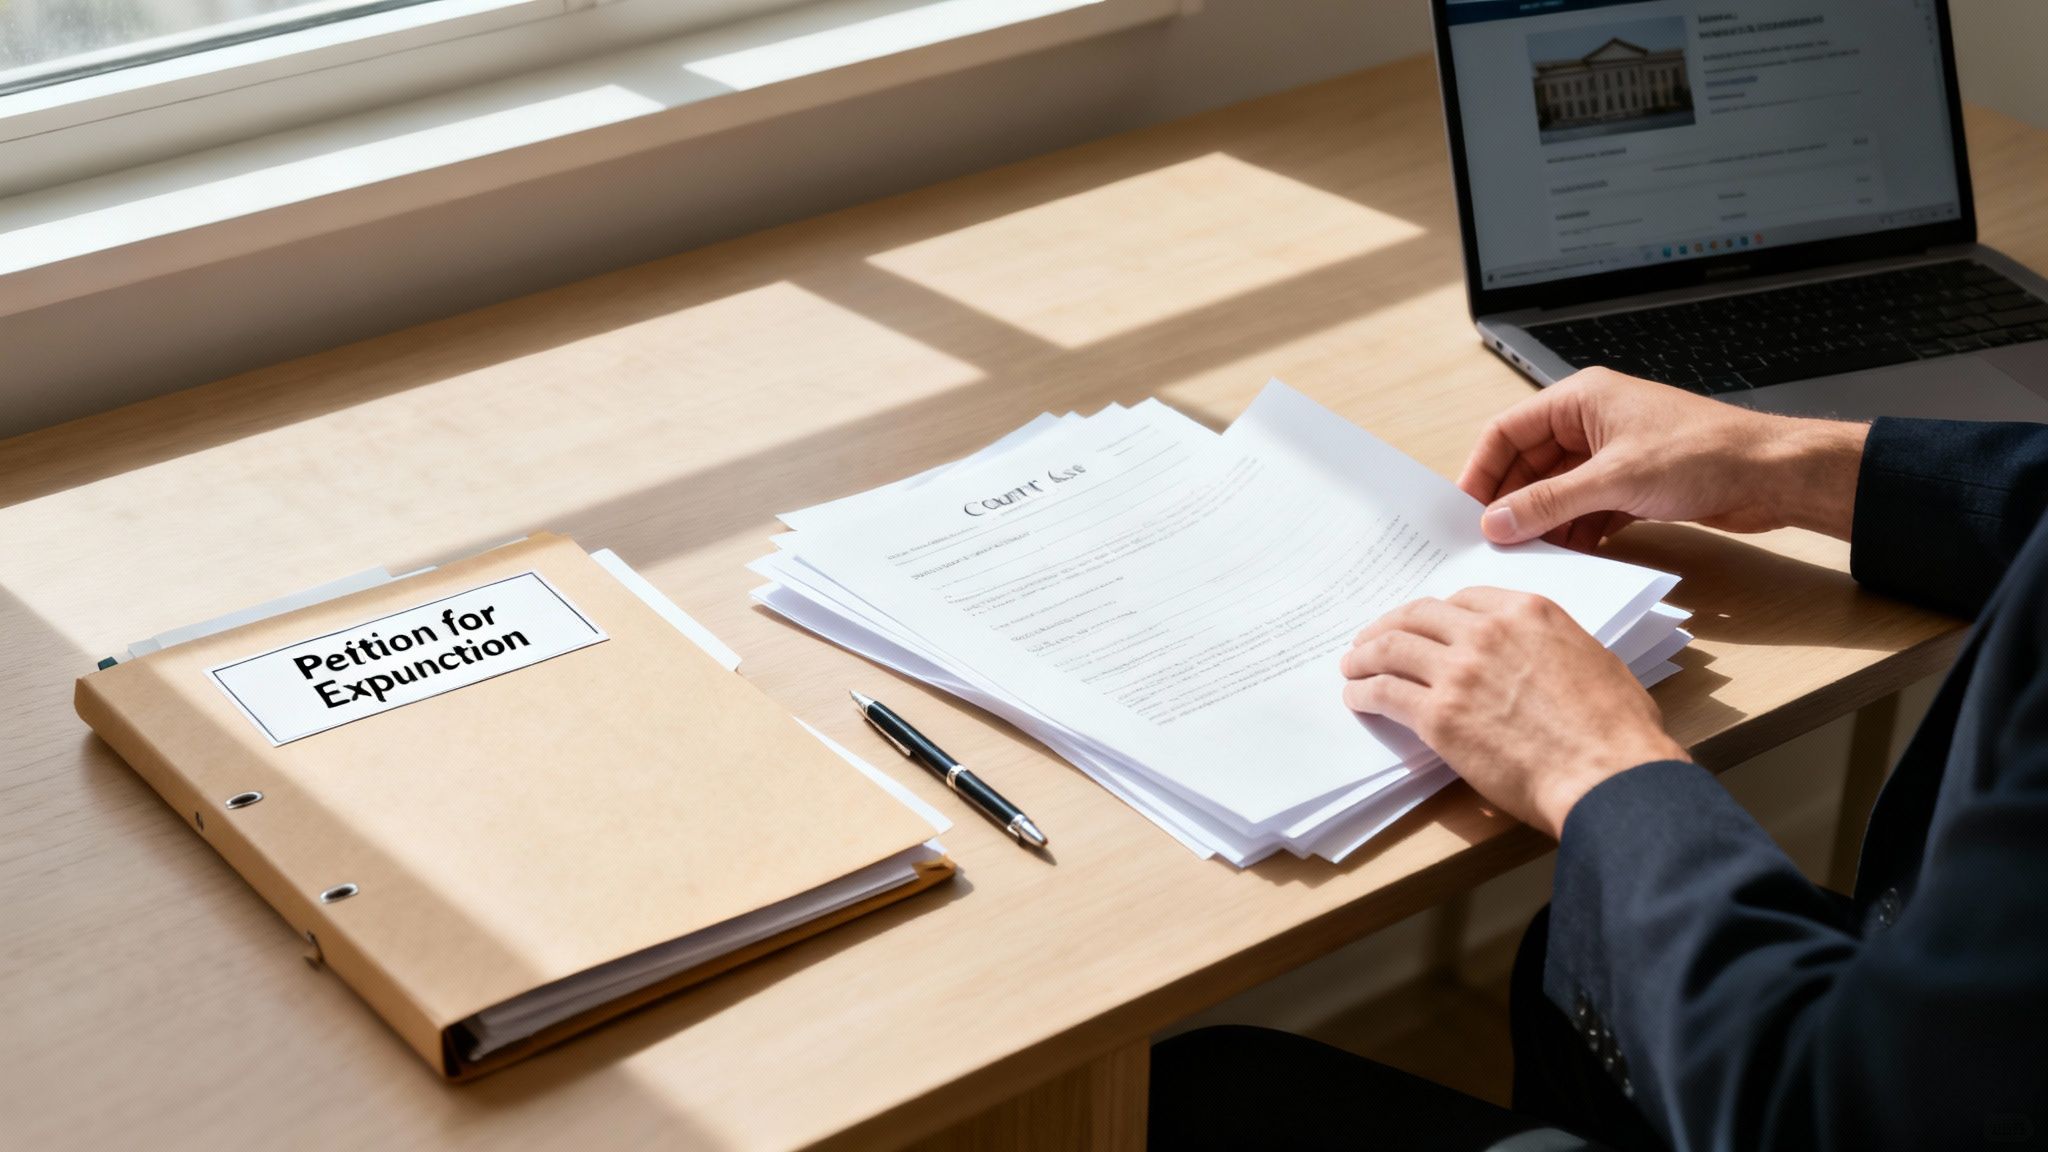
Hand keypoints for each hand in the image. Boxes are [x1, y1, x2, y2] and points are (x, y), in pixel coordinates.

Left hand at [1340, 588, 1685, 838]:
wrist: (1608, 774)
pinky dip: (1364, 692)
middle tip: (1371, 639)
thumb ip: (1553, 647)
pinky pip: (1385, 693)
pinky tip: (1357, 698)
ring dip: (1364, 656)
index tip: (1422, 623)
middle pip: (1419, 616)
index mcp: (1528, 612)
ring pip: (1392, 649)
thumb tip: (1540, 659)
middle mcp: (1488, 632)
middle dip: (1389, 626)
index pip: (1464, 600)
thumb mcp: (1594, 660)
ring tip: (1352, 666)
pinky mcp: (1439, 715)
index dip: (1435, 613)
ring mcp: (1459, 671)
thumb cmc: (1618, 730)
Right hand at [1458, 368, 1869, 549]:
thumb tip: (1497, 522)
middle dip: (1511, 503)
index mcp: (1580, 399)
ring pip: (1556, 491)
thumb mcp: (1615, 480)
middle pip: (1528, 465)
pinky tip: (1566, 556)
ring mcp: (1611, 455)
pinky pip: (1584, 509)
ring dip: (1542, 522)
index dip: (1482, 470)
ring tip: (1526, 555)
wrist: (1773, 474)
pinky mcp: (1631, 485)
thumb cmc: (1705, 453)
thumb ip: (1550, 503)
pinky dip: (1572, 532)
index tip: (1464, 510)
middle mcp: (1590, 423)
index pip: (1508, 431)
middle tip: (1491, 542)